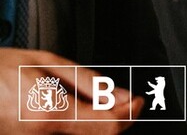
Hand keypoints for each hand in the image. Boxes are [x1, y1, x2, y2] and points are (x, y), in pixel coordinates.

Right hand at [0, 48, 142, 132]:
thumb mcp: (46, 62)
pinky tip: (72, 110)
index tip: (138, 101)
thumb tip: (119, 94)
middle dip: (115, 116)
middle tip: (116, 98)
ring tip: (87, 100)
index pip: (108, 126)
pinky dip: (77, 124)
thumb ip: (87, 81)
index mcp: (50, 113)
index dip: (130, 113)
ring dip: (95, 120)